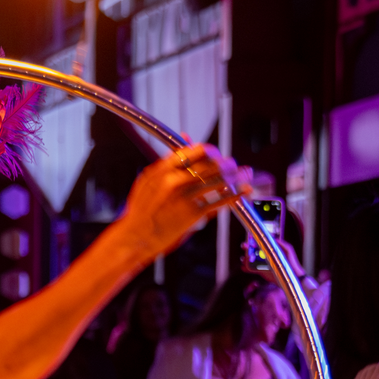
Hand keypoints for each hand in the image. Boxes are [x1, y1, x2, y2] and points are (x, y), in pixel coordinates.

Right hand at [116, 144, 250, 262]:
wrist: (135, 236)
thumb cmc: (141, 209)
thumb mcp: (148, 180)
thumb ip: (167, 162)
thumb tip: (185, 142)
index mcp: (163, 170)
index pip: (194, 152)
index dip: (209, 151)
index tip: (215, 153)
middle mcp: (175, 181)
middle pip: (210, 165)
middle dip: (226, 163)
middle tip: (232, 164)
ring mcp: (185, 198)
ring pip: (218, 181)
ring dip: (236, 176)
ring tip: (244, 175)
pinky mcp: (193, 215)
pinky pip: (220, 201)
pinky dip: (235, 194)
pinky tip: (244, 191)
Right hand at [243, 240, 306, 285]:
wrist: (292, 275)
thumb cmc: (291, 262)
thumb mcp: (288, 250)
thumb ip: (281, 243)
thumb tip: (273, 238)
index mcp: (270, 249)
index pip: (260, 243)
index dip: (254, 240)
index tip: (250, 238)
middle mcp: (265, 255)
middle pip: (253, 250)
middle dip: (247, 248)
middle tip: (244, 246)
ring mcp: (262, 264)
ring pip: (251, 259)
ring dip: (245, 258)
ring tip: (243, 258)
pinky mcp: (261, 272)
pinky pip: (252, 269)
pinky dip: (246, 268)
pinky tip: (243, 267)